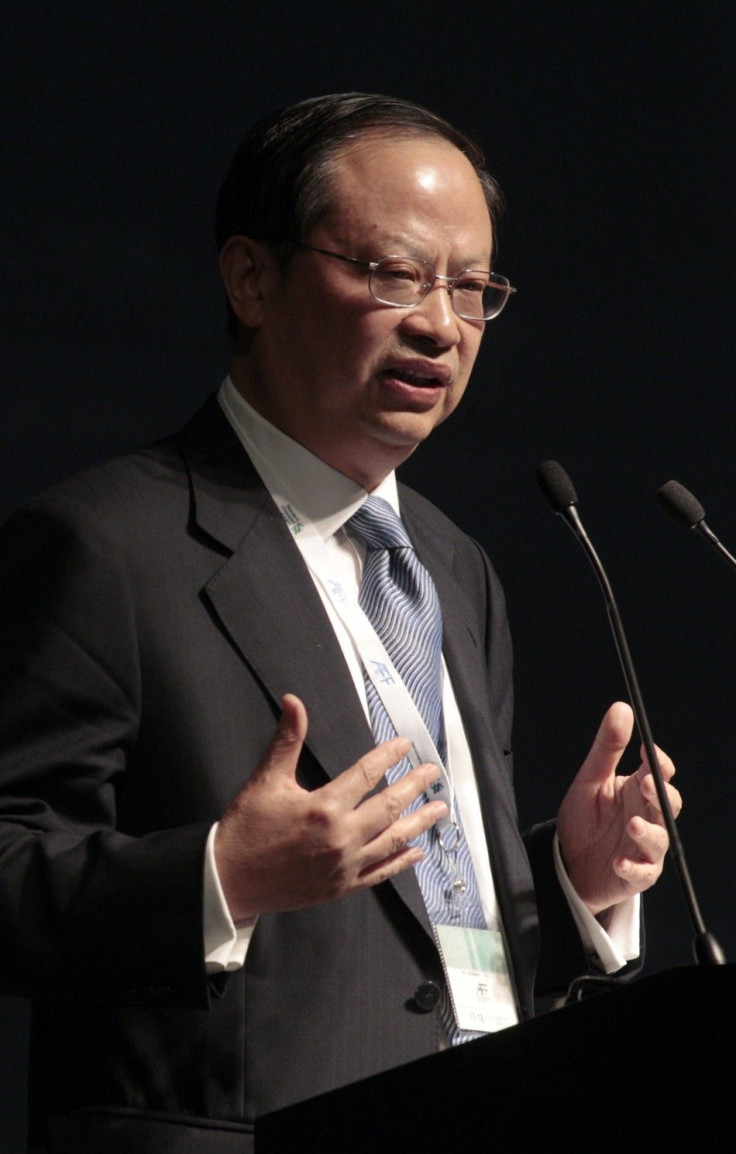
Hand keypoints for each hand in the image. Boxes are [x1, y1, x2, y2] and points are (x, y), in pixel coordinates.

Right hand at [214, 694, 447, 921]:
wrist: (229, 880)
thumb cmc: (246, 828)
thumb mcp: (266, 779)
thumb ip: (287, 740)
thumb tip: (294, 702)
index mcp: (324, 807)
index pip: (366, 775)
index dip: (388, 756)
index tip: (405, 745)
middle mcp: (341, 837)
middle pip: (388, 807)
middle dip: (414, 787)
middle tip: (433, 773)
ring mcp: (344, 864)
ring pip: (392, 840)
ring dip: (418, 823)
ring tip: (439, 809)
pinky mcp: (341, 885)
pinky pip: (380, 873)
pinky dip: (401, 862)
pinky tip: (416, 853)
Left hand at [556, 701, 681, 915]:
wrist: (566, 861)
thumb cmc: (584, 819)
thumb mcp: (590, 779)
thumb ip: (607, 747)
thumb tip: (622, 708)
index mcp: (636, 791)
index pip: (659, 773)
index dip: (658, 762)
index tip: (647, 750)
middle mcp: (646, 817)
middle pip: (669, 804)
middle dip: (660, 794)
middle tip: (644, 784)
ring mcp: (644, 847)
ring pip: (660, 838)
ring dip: (649, 832)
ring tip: (632, 824)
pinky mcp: (636, 874)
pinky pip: (643, 873)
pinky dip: (634, 867)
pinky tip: (619, 861)